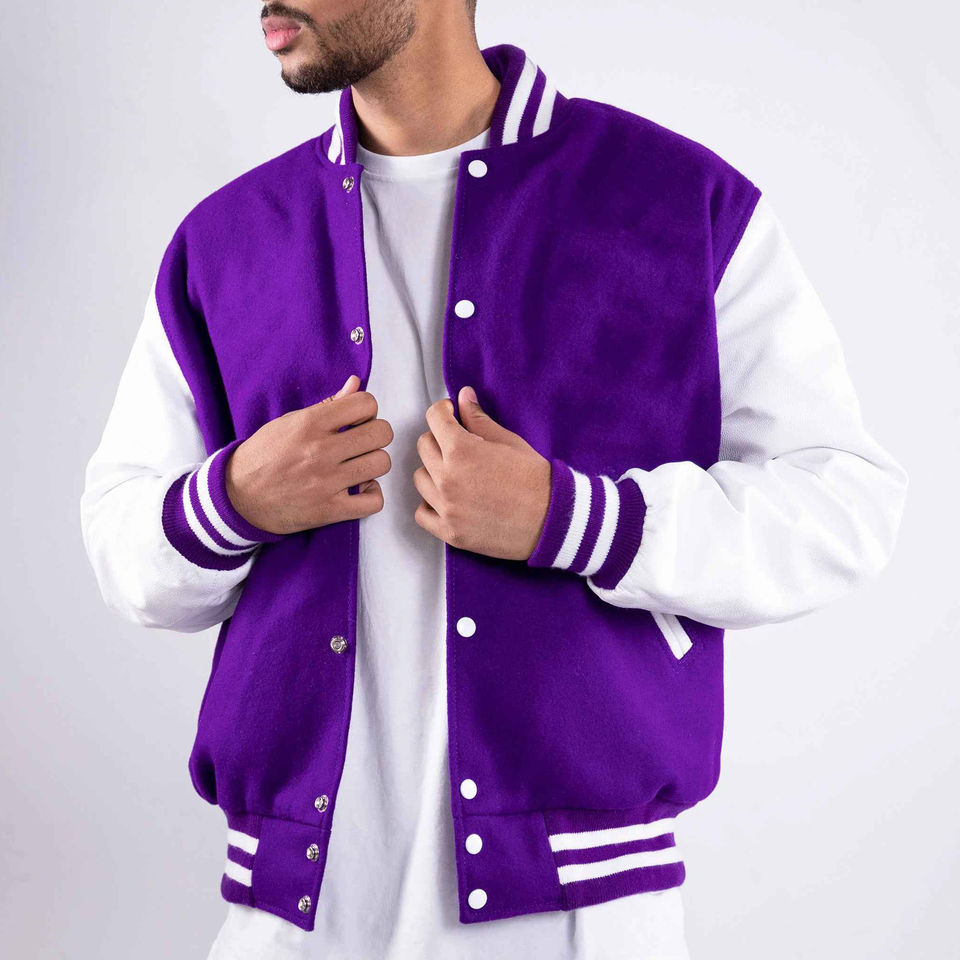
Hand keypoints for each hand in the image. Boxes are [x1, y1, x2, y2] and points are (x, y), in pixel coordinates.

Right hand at [225, 375, 392, 534]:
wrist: (237, 497)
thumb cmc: (263, 455)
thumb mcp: (289, 422)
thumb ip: (327, 404)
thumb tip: (356, 383)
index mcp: (310, 424)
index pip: (365, 404)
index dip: (367, 410)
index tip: (357, 420)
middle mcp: (320, 451)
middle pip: (381, 433)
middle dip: (376, 434)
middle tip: (362, 441)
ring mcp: (326, 482)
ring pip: (381, 463)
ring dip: (374, 463)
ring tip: (359, 464)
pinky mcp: (329, 510)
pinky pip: (374, 502)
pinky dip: (372, 495)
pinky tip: (360, 489)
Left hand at [413, 386, 550, 560]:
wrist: (552, 520)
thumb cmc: (534, 479)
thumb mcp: (508, 441)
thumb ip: (479, 419)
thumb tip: (463, 396)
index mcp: (461, 450)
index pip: (434, 418)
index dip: (443, 411)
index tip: (450, 414)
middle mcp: (447, 478)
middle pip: (424, 446)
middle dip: (439, 439)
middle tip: (458, 445)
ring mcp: (447, 507)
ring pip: (420, 478)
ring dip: (433, 471)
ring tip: (455, 473)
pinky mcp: (450, 532)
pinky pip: (422, 513)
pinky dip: (431, 505)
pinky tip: (448, 499)